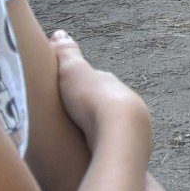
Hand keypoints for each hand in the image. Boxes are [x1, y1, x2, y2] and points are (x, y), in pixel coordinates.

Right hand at [47, 32, 145, 148]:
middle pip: (103, 105)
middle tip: (69, 119)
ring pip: (109, 127)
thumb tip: (60, 33)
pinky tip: (89, 156)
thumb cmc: (93, 100)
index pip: (95, 83)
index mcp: (109, 85)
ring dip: (96, 132)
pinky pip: (111, 146)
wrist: (121, 131)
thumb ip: (66, 54)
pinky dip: (101, 148)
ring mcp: (129, 126)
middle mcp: (122, 102)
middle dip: (89, 110)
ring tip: (76, 141)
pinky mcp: (127, 149)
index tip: (67, 93)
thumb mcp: (73, 72)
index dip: (80, 87)